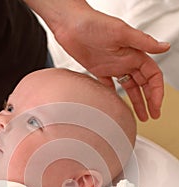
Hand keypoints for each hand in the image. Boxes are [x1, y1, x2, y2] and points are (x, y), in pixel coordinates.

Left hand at [52, 6, 169, 120]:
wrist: (69, 24)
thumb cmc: (93, 23)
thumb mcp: (121, 32)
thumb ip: (143, 41)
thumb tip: (164, 47)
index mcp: (134, 54)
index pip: (152, 75)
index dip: (156, 91)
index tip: (156, 106)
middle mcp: (125, 60)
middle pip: (143, 84)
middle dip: (150, 100)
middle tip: (153, 115)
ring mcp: (113, 66)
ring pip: (129, 87)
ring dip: (137, 101)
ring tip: (141, 116)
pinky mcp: (99, 70)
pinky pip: (110, 86)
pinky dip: (114, 96)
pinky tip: (116, 105)